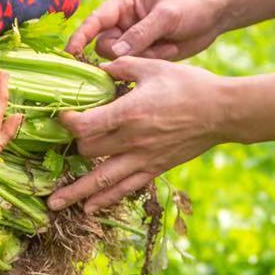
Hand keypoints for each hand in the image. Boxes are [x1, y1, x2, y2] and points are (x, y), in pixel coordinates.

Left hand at [47, 57, 227, 213]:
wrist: (221, 112)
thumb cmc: (188, 85)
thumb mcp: (153, 66)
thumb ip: (121, 66)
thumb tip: (99, 67)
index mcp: (129, 112)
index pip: (85, 125)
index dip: (67, 122)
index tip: (61, 115)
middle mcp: (132, 140)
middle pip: (88, 151)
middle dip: (71, 146)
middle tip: (61, 143)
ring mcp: (143, 158)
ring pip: (101, 180)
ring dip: (75, 192)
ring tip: (53, 204)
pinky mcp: (154, 168)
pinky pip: (125, 188)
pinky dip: (104, 199)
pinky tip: (89, 208)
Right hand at [65, 0, 224, 60]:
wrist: (216, 14)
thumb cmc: (191, 4)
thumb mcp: (167, 15)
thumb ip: (141, 33)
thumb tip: (115, 53)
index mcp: (124, 3)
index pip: (95, 20)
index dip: (80, 36)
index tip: (70, 53)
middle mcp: (124, 21)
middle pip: (105, 45)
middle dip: (123, 52)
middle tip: (148, 47)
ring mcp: (134, 39)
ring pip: (121, 59)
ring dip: (142, 57)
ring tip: (166, 46)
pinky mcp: (146, 53)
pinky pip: (137, 65)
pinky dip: (152, 62)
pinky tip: (170, 50)